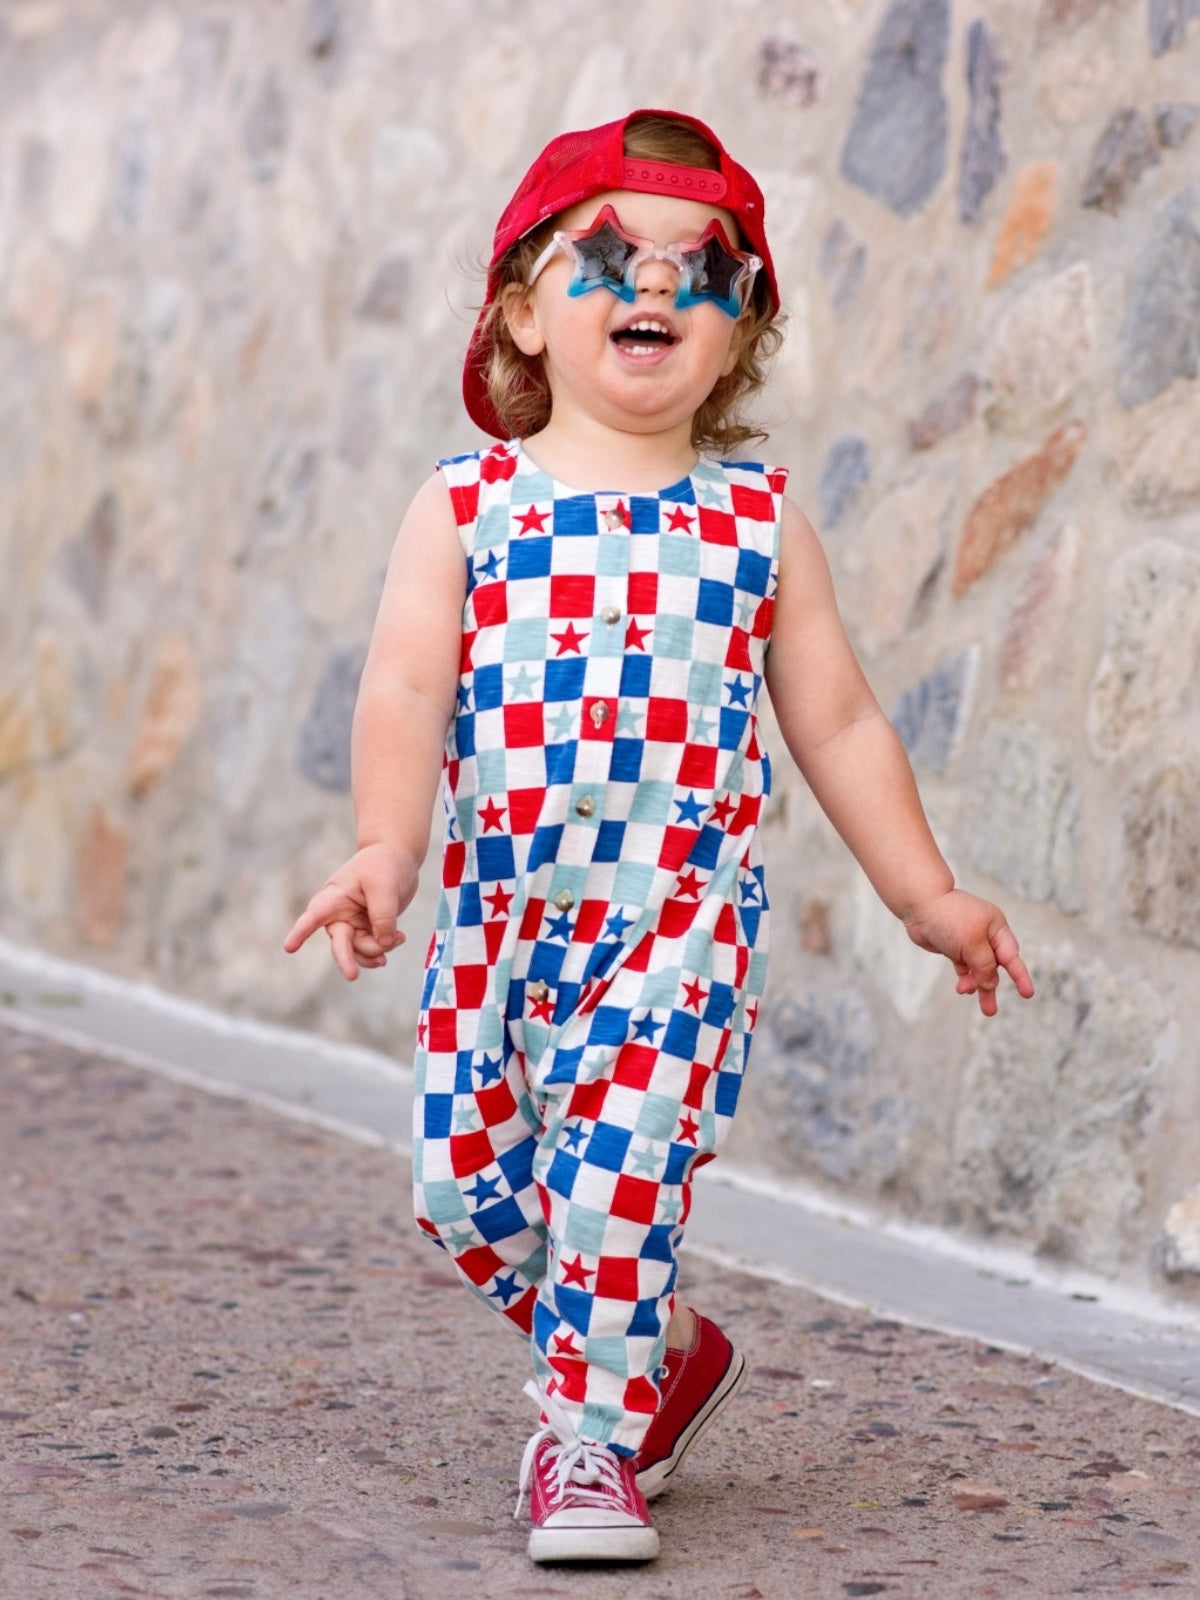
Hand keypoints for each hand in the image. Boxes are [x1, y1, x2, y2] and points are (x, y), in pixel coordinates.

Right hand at [283, 843, 419, 981]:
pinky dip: (385, 948)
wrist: (397, 858)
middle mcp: (339, 915)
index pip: (314, 916)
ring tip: (398, 939)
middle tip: (352, 976)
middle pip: (339, 943)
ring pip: (359, 950)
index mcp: (335, 897)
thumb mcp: (385, 887)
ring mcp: (353, 924)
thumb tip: (383, 945)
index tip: (289, 947)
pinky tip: (399, 939)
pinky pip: (372, 949)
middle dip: (346, 959)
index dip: (301, 932)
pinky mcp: (368, 929)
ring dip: (377, 951)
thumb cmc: (384, 865)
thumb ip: (383, 917)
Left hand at [903, 889, 1034, 1016]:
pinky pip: (965, 968)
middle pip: (995, 966)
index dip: (1020, 976)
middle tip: (991, 1011)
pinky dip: (965, 978)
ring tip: (976, 1002)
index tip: (1027, 994)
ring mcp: (968, 941)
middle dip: (992, 986)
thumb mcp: (972, 944)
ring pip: (979, 969)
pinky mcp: (954, 947)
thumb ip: (985, 966)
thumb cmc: (950, 919)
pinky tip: (962, 988)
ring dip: (977, 985)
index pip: (1012, 956)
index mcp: (996, 928)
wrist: (919, 906)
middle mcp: (985, 934)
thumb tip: (991, 984)